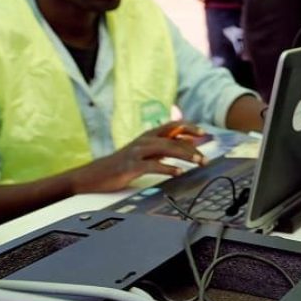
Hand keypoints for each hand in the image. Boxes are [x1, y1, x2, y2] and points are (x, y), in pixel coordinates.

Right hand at [68, 121, 206, 193]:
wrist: (93, 175)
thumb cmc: (122, 164)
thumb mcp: (146, 152)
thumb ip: (166, 146)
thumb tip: (190, 143)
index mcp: (148, 135)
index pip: (173, 126)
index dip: (190, 128)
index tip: (205, 133)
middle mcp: (144, 140)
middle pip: (173, 137)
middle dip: (193, 145)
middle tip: (206, 155)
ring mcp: (137, 152)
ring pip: (166, 148)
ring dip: (185, 155)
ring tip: (199, 162)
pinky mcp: (131, 166)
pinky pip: (152, 165)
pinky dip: (167, 168)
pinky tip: (178, 172)